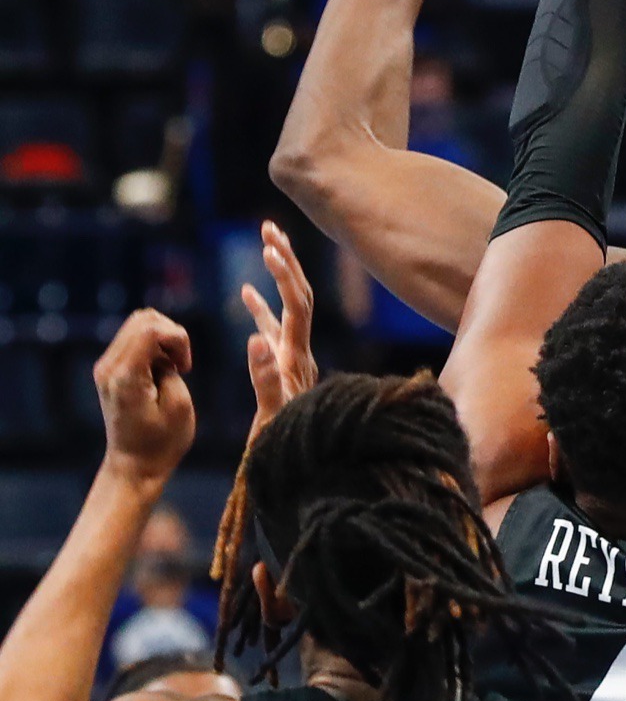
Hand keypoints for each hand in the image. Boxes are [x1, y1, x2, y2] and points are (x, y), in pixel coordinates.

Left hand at [94, 310, 195, 484]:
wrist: (134, 466)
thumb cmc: (162, 442)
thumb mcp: (179, 404)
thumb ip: (171, 366)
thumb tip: (163, 348)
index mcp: (125, 377)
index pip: (151, 328)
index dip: (178, 339)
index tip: (185, 368)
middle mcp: (109, 366)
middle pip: (143, 318)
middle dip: (171, 334)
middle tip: (180, 365)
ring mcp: (105, 366)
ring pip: (139, 323)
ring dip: (163, 338)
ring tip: (172, 366)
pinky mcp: (109, 369)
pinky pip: (134, 338)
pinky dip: (154, 345)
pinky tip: (162, 369)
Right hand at [241, 221, 317, 432]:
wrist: (306, 472)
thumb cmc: (285, 449)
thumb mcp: (272, 418)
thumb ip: (265, 380)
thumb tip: (255, 338)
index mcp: (297, 360)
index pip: (297, 307)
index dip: (285, 276)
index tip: (268, 249)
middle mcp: (299, 353)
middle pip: (300, 296)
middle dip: (287, 261)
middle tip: (270, 228)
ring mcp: (292, 358)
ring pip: (288, 307)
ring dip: (278, 275)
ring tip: (265, 241)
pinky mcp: (282, 366)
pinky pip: (272, 328)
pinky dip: (260, 306)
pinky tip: (245, 292)